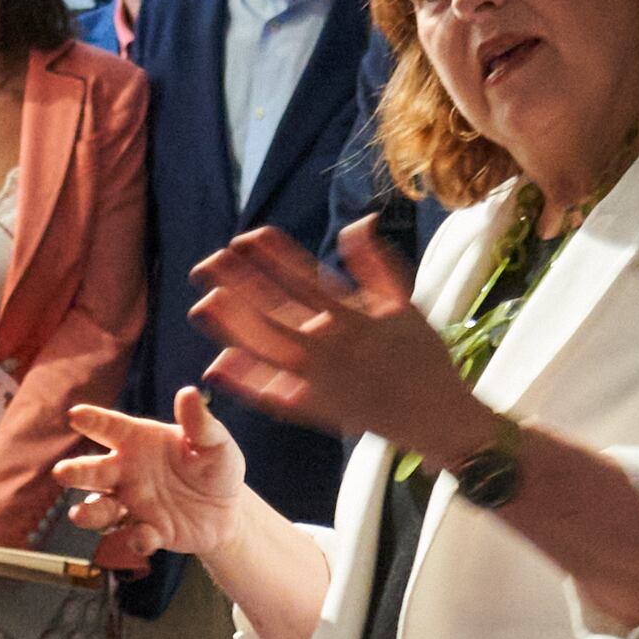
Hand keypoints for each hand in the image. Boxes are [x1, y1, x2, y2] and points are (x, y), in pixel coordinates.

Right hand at [59, 386, 249, 555]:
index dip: (93, 421)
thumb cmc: (215, 467)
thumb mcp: (216, 443)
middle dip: (76, 472)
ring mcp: (133, 504)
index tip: (75, 415)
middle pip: (94, 471)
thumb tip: (189, 393)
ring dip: (90, 512)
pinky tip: (144, 538)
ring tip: (78, 514)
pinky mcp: (148, 532)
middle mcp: (127, 472)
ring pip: (101, 508)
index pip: (111, 428)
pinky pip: (135, 536)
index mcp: (139, 442)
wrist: (228, 510)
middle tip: (62, 473)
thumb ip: (201, 424)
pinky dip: (137, 539)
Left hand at [188, 221, 493, 464]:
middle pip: (275, 309)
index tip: (245, 237)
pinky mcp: (313, 409)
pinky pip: (273, 394)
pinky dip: (246, 382)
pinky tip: (218, 364)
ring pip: (267, 348)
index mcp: (350, 315)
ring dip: (233, 325)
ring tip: (204, 301)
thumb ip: (375, 262)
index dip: (271, 256)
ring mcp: (317, 379)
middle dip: (239, 284)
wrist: (435, 416)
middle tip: (205, 263)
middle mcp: (329, 345)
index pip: (302, 277)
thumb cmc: (422, 356)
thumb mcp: (404, 301)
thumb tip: (357, 222)